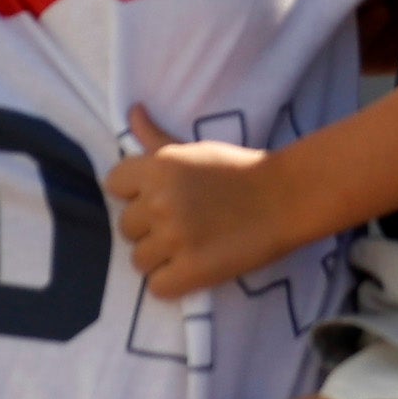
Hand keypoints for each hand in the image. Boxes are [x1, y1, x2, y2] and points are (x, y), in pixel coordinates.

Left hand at [108, 112, 297, 299]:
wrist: (284, 197)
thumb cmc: (238, 169)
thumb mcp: (194, 148)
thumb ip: (155, 138)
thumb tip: (133, 111)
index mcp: (157, 167)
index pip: (113, 185)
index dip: (133, 194)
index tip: (156, 198)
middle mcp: (160, 201)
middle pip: (125, 226)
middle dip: (147, 228)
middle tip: (179, 224)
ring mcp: (175, 238)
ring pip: (138, 259)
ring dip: (158, 257)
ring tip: (186, 247)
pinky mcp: (192, 271)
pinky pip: (157, 287)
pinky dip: (172, 282)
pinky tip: (191, 268)